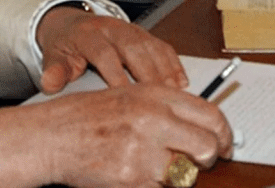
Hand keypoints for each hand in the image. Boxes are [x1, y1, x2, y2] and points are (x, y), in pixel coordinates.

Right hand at [0, 84, 234, 187]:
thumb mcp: (128, 97)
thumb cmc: (86, 117)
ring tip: (154, 166)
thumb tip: (203, 125)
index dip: (223, 133)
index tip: (224, 144)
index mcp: (153, 94)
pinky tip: (135, 174)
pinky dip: (154, 186)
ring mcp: (142, 149)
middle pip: (205, 145)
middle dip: (207, 158)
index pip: (209, 114)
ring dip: (177, 175)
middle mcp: (151, 118)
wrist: (50, 136)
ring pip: (185, 173)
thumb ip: (165, 107)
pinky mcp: (132, 176)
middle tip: (199, 162)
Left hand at [36, 6, 188, 93]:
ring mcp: (131, 29)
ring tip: (174, 96)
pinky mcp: (144, 34)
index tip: (125, 98)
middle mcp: (112, 28)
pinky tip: (181, 84)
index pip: (104, 54)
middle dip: (148, 74)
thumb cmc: (65, 45)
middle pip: (135, 49)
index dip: (116, 75)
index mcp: (88, 34)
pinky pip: (163, 46)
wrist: (71, 24)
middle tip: (158, 101)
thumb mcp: (53, 57)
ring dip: (165, 71)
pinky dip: (173, 64)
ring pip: (152, 47)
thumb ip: (53, 71)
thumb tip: (50, 83)